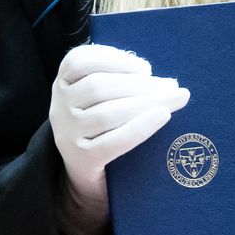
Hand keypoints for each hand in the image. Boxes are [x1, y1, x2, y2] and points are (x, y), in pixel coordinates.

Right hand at [49, 43, 188, 234]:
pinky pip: (113, 142)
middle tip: (173, 85)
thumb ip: (121, 80)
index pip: (79, 61)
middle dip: (141, 84)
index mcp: (63, 84)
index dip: (113, 58)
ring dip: (146, 102)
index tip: (145, 67)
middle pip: (99, 87)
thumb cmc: (104, 126)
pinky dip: (141, 127)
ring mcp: (67, 134)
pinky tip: (163, 116)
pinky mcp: (80, 159)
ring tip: (175, 99)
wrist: (87, 175)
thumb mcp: (101, 98)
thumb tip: (164, 81)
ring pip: (107, 113)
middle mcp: (59, 107)